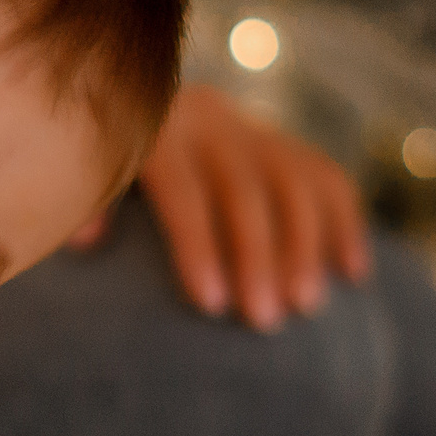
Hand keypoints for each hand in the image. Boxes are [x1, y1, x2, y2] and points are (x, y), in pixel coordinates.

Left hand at [69, 84, 368, 330]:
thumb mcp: (89, 180)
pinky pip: (328, 181)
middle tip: (262, 323)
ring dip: (305, 249)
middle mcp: (211, 120)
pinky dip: (344, 224)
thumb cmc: (101, 176)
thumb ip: (91, 205)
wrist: (131, 112)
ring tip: (306, 307)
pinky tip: (352, 275)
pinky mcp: (286, 146)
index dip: (197, 248)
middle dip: (257, 260)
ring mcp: (254, 130)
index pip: (184, 193)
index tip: (210, 306)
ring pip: (294, 187)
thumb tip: (83, 241)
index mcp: (158, 130)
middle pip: (245, 194)